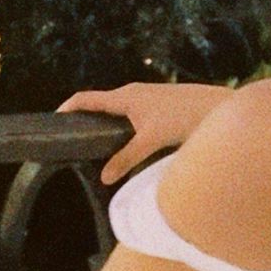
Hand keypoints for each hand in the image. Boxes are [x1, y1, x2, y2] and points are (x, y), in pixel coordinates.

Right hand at [55, 82, 233, 184]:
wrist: (217, 105)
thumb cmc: (183, 117)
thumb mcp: (151, 140)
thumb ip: (127, 158)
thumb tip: (104, 178)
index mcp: (124, 96)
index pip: (85, 98)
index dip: (67, 108)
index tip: (52, 122)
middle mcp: (132, 92)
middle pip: (99, 103)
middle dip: (84, 118)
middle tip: (70, 139)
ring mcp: (145, 96)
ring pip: (116, 109)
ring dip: (103, 122)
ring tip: (93, 143)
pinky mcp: (158, 103)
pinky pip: (130, 113)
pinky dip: (119, 124)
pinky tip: (124, 141)